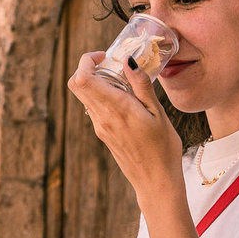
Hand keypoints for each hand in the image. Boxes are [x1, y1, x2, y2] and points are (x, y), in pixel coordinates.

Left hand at [67, 52, 183, 197]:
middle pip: (76, 85)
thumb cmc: (162, 148)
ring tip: (124, 81)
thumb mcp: (158, 113)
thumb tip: (128, 61)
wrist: (156, 182)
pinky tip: (126, 99)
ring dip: (96, 82)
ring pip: (84, 96)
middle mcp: (102, 118)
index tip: (106, 56)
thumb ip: (141, 86)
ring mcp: (100, 127)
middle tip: (112, 64)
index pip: (82, 79)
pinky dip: (103, 95)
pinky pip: (94, 108)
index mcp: (116, 109)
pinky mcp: (103, 133)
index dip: (86, 61)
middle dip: (88, 67)